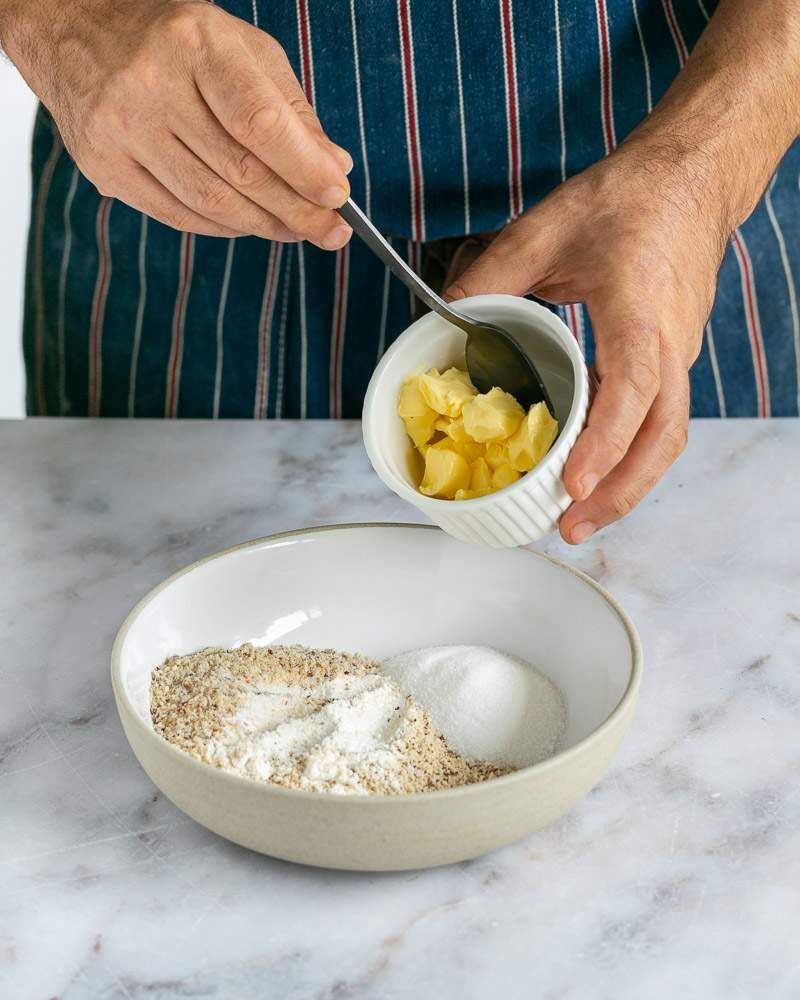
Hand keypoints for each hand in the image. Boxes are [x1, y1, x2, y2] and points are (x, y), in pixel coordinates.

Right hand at [3, 0, 352, 244]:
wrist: (75, 31)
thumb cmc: (174, 40)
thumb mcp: (241, 50)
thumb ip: (291, 109)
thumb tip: (334, 167)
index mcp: (195, 44)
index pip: (259, 121)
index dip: (304, 168)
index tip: (338, 196)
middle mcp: (150, 84)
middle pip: (239, 171)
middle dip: (295, 210)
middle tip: (330, 230)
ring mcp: (121, 129)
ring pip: (210, 202)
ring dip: (263, 225)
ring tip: (295, 229)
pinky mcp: (103, 167)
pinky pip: (178, 216)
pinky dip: (224, 227)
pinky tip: (249, 223)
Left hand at [445, 142, 728, 542]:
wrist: (691, 181)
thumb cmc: (630, 199)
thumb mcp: (547, 226)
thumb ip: (493, 272)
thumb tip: (446, 314)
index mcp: (640, 310)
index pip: (632, 389)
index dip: (604, 442)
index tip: (572, 483)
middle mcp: (669, 344)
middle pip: (661, 438)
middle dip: (619, 491)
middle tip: (570, 527)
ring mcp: (676, 356)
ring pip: (665, 438)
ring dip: (627, 484)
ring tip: (578, 517)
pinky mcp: (670, 361)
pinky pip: (657, 421)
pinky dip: (627, 456)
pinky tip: (591, 473)